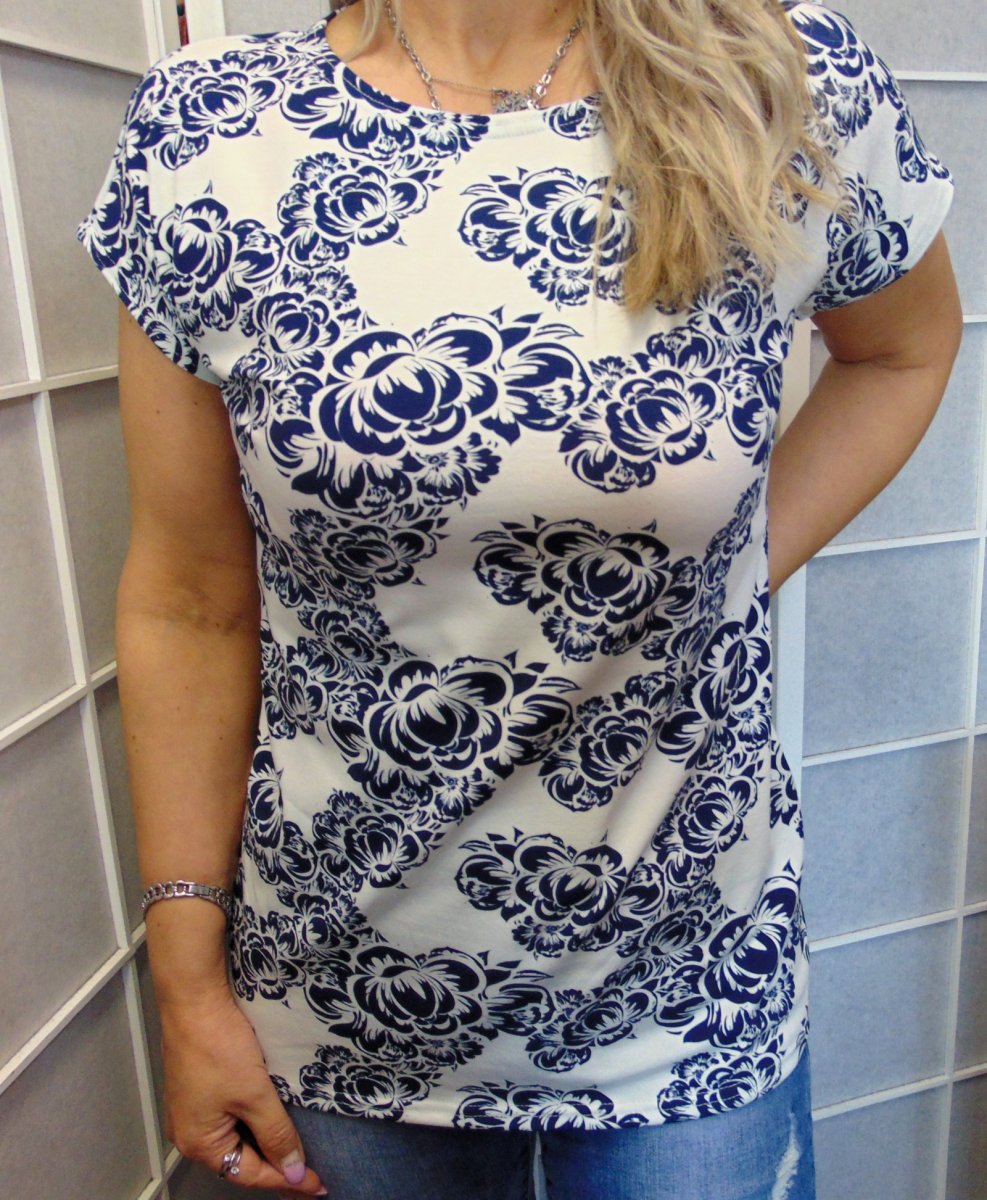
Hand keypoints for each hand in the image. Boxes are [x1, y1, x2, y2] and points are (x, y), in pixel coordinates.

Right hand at [159, 989, 325, 1194]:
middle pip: (241, 1160)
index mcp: (199, 1142)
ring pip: (237, 1138)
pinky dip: (254, 1123)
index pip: (250, 1175)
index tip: (316, 1184)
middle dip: (276, 1166)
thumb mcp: (255, 1094)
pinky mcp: (200, 1088)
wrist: (195, 999)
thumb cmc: (216, 1044)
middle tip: (311, 1173)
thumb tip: (293, 1171)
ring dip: (266, 1143)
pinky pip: (231, 1117)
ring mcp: (193, 1109)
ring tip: (297, 1150)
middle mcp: (190, 1132)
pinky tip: (274, 1119)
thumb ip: (276, 1135)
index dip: (287, 1180)